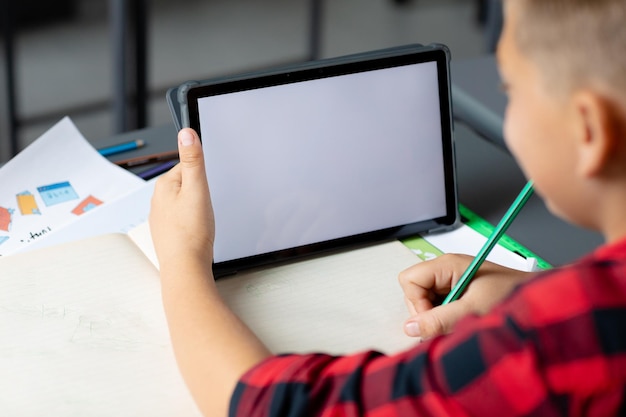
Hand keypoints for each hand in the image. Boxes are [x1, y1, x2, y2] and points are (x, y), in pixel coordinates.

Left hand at [149, 128, 214, 273]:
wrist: (185, 268)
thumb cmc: (191, 232)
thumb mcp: (197, 190)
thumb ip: (193, 161)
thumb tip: (186, 133)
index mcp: (164, 185)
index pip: (187, 167)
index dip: (203, 176)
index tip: (209, 187)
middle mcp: (158, 200)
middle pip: (186, 185)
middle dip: (200, 192)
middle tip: (207, 207)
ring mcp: (161, 218)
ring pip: (185, 203)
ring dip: (196, 208)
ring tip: (203, 221)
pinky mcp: (168, 233)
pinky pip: (182, 219)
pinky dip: (192, 223)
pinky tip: (198, 232)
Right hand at [398, 254, 532, 339]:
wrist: (544, 301)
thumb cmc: (516, 296)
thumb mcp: (474, 310)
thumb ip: (440, 320)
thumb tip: (410, 328)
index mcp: (448, 264)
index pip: (409, 280)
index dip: (416, 303)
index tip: (434, 319)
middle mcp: (448, 271)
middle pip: (415, 292)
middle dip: (428, 313)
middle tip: (450, 323)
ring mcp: (453, 283)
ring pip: (426, 303)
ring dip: (439, 319)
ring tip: (462, 322)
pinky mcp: (461, 294)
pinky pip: (440, 309)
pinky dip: (448, 320)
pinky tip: (465, 323)